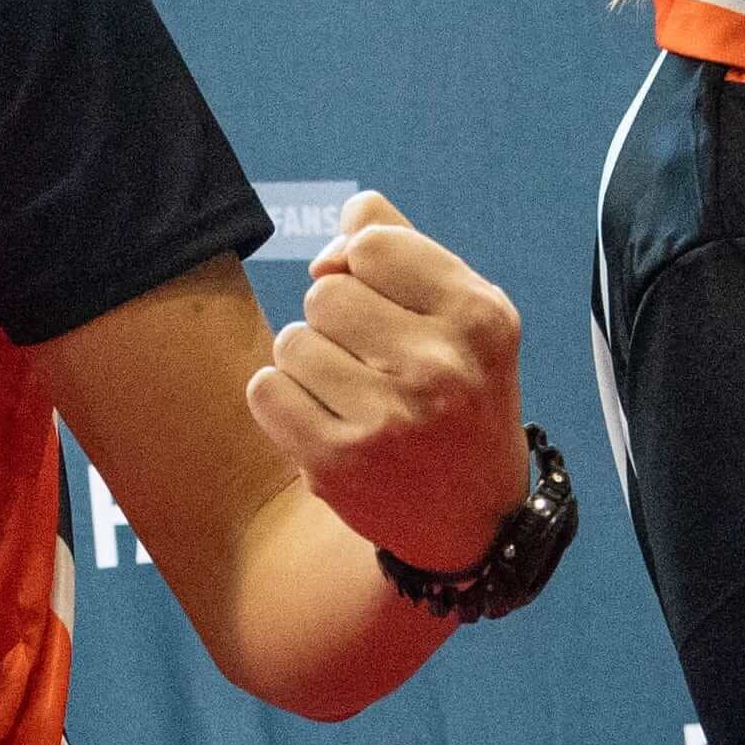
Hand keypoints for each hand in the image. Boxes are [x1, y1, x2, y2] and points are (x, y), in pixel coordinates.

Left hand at [244, 192, 531, 571]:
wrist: (473, 520)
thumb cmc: (462, 395)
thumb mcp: (464, 314)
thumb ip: (406, 246)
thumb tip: (342, 225)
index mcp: (478, 318)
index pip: (372, 242)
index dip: (365, 265)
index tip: (388, 301)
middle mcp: (438, 367)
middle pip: (325, 289)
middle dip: (339, 318)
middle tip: (376, 361)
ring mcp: (385, 419)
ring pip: (291, 338)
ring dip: (311, 361)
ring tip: (355, 394)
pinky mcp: (335, 463)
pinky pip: (265, 388)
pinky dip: (284, 399)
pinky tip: (325, 420)